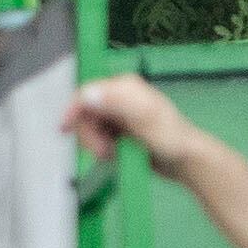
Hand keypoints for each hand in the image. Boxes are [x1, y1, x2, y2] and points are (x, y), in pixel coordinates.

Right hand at [64, 72, 199, 164]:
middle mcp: (119, 96)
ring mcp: (119, 114)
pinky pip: (98, 138)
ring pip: (89, 128)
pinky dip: (102, 149)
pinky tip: (116, 154)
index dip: (72, 111)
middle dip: (90, 135)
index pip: (86, 93)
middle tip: (105, 151)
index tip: (63, 130)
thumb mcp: (144, 118)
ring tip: (114, 154)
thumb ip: (116, 103)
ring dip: (96, 144)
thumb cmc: (169, 138)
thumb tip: (87, 94)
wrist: (184, 161)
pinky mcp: (119, 130)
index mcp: (124, 86)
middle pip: (85, 113)